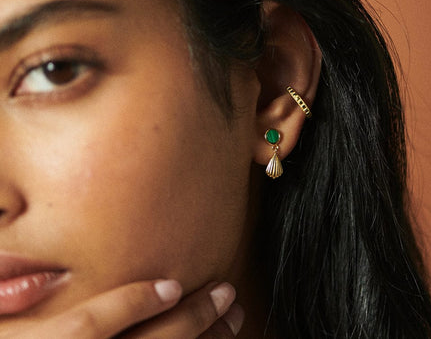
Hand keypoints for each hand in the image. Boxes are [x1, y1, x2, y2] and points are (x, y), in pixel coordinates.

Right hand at [0, 280, 243, 337]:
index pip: (84, 331)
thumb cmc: (13, 329)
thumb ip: (11, 289)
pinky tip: (213, 337)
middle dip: (189, 323)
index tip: (172, 286)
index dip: (132, 305)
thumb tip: (51, 276)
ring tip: (231, 317)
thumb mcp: (1, 313)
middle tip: (224, 292)